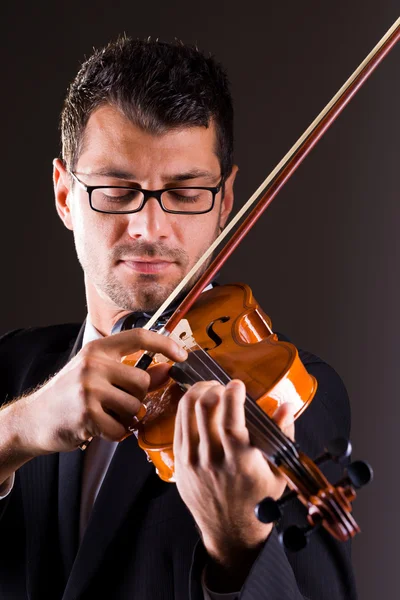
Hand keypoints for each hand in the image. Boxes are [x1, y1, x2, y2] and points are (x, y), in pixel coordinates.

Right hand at [12, 329, 186, 455]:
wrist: (34, 418)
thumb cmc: (70, 395)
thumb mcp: (98, 374)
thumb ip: (131, 371)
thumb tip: (167, 370)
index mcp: (98, 349)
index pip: (139, 336)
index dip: (165, 344)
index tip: (182, 355)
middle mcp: (93, 365)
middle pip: (143, 381)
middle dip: (137, 397)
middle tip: (117, 402)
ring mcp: (89, 389)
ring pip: (135, 406)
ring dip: (127, 417)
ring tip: (106, 414)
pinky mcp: (88, 415)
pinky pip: (122, 429)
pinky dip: (116, 433)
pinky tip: (99, 427)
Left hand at [173, 379, 294, 589]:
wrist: (231, 531)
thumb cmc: (257, 501)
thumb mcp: (277, 472)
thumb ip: (282, 436)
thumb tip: (286, 407)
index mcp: (240, 464)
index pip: (230, 423)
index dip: (232, 396)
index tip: (238, 384)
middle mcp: (212, 461)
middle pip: (204, 410)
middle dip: (214, 387)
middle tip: (223, 385)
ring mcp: (191, 461)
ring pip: (186, 412)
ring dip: (198, 392)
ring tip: (209, 389)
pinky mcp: (179, 462)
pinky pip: (178, 424)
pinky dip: (186, 407)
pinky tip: (197, 403)